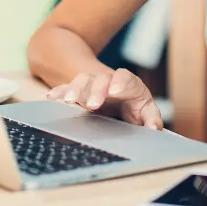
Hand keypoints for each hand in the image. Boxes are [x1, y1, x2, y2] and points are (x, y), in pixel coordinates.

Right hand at [45, 68, 162, 129]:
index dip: (120, 82)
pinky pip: (68, 88)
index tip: (115, 90)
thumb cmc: (135, 105)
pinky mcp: (79, 92)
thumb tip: (154, 128)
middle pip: (101, 79)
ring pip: (83, 81)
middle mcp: (109, 81)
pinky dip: (60, 91)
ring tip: (70, 101)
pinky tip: (52, 97)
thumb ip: (151, 119)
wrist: (121, 97)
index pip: (125, 77)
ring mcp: (92, 85)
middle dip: (96, 90)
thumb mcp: (146, 111)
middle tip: (93, 104)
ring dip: (76, 89)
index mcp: (129, 84)